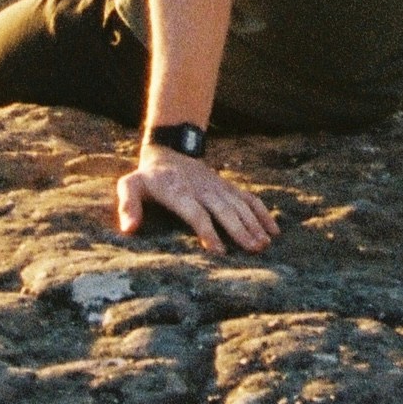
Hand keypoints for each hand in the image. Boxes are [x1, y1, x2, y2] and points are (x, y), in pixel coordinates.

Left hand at [115, 146, 279, 254]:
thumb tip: (129, 229)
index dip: (207, 231)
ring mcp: (218, 188)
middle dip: (239, 230)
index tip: (219, 251)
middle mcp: (202, 190)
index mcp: (179, 192)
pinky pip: (249, 199)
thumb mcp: (130, 186)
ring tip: (264, 244)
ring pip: (239, 205)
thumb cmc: (148, 178)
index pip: (196, 213)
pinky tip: (274, 230)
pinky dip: (263, 213)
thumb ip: (128, 205)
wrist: (169, 152)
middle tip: (253, 249)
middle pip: (224, 210)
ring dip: (254, 224)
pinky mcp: (228, 188)